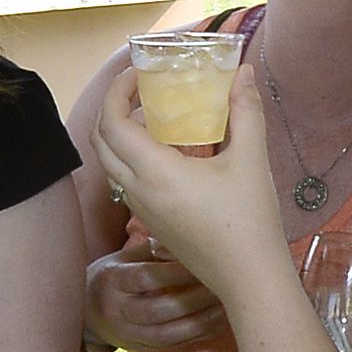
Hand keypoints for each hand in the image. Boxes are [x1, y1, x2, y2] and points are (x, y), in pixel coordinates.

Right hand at [86, 243, 224, 351]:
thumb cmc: (113, 277)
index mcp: (112, 281)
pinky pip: (174, 345)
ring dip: (200, 321)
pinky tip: (219, 321)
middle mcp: (117, 311)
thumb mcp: (123, 258)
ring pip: (167, 334)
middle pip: (157, 309)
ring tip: (225, 305)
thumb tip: (187, 242)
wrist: (87, 313)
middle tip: (219, 285)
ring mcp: (129, 334)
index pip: (144, 277)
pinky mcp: (142, 348)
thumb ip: (153, 250)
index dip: (174, 272)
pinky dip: (199, 334)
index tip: (201, 262)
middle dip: (192, 298)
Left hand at [92, 60, 282, 296]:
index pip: (111, 123)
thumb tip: (243, 74)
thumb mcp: (250, 160)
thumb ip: (245, 112)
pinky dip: (132, 157)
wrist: (248, 278)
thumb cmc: (249, 220)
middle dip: (112, 109)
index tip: (137, 73)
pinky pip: (127, 182)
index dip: (116, 91)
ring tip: (154, 116)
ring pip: (111, 164)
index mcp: (155, 172)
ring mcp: (142, 210)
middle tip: (139, 90)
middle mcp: (138, 191)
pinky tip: (168, 152)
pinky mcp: (152, 223)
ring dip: (120, 134)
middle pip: (100, 142)